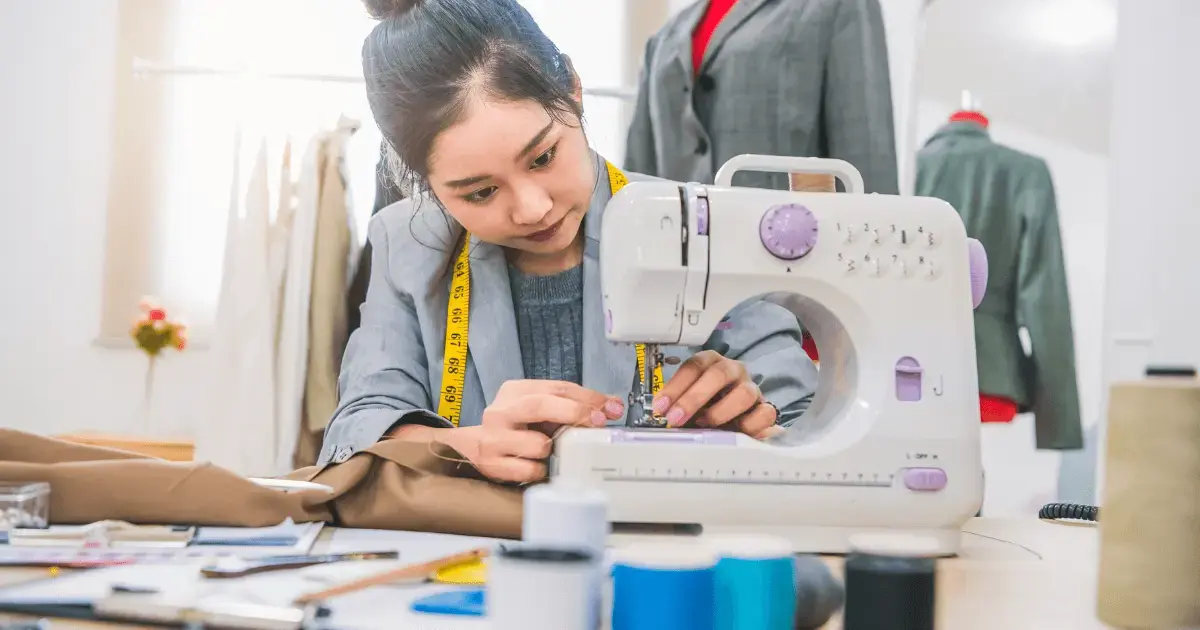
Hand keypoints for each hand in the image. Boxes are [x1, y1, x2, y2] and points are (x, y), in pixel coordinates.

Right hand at [444, 380, 624, 482]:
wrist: (472, 449)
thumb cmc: (515, 428)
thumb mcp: (539, 410)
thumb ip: (571, 406)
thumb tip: (611, 408)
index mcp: (515, 391)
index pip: (557, 388)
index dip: (588, 397)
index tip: (610, 407)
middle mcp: (501, 411)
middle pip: (541, 405)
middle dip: (575, 413)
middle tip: (598, 422)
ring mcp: (494, 438)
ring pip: (538, 444)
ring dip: (553, 450)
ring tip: (549, 451)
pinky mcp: (492, 463)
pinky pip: (530, 469)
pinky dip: (540, 470)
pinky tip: (536, 466)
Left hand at [652, 350, 776, 437]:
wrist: (735, 421)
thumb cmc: (706, 408)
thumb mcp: (688, 404)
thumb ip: (677, 405)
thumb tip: (661, 412)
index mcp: (710, 363)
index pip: (694, 366)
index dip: (675, 386)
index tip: (661, 406)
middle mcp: (733, 370)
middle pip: (718, 374)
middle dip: (694, 398)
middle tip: (676, 418)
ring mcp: (752, 388)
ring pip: (744, 394)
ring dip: (720, 412)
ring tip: (705, 425)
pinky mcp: (766, 408)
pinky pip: (765, 413)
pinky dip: (750, 425)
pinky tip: (735, 432)